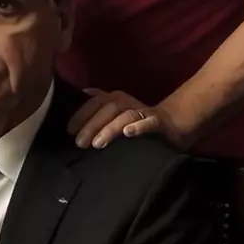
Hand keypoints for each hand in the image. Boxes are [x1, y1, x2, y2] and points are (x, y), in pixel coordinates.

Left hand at [68, 88, 184, 148]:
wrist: (173, 125)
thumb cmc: (137, 122)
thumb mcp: (115, 114)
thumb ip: (98, 108)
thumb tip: (79, 104)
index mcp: (116, 99)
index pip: (95, 101)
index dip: (81, 114)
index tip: (69, 130)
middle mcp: (128, 102)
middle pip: (108, 108)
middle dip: (92, 124)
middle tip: (80, 143)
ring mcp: (144, 111)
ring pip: (125, 115)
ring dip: (110, 128)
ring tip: (98, 144)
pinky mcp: (159, 123)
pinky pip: (150, 122)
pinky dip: (139, 126)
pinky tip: (128, 133)